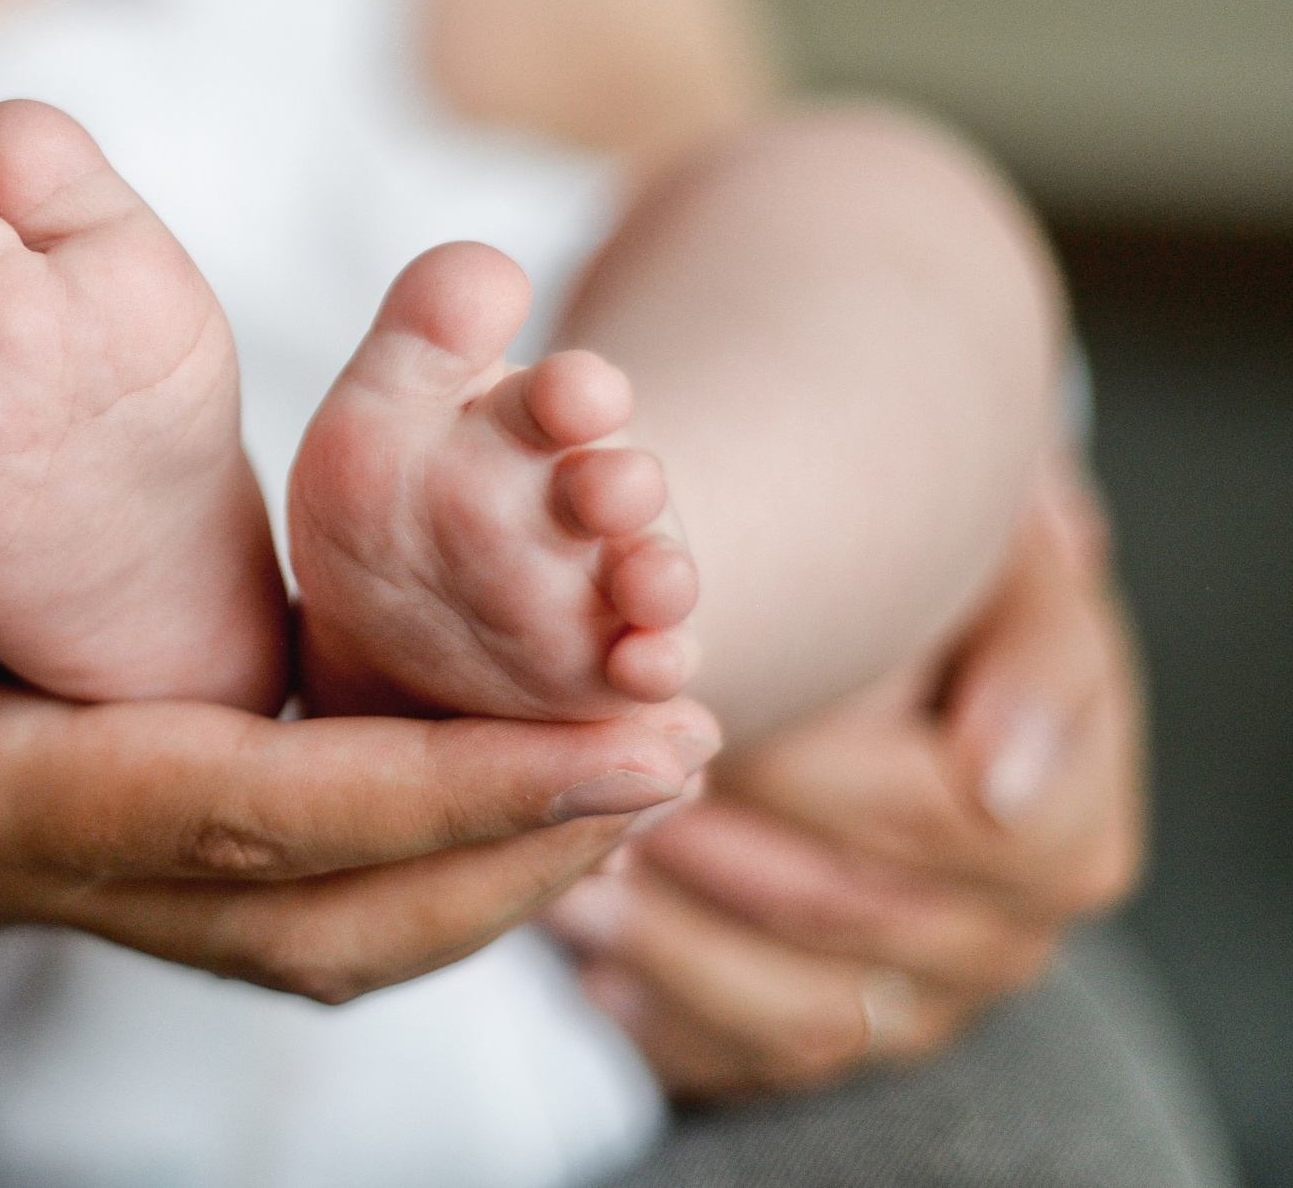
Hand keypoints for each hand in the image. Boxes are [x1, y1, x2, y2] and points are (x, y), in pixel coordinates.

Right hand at [0, 421, 724, 1003]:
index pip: (217, 810)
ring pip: (306, 920)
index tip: (609, 748)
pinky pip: (265, 884)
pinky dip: (397, 853)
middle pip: (310, 904)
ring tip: (630, 773)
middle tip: (685, 748)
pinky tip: (484, 786)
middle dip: (508, 845)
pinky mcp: (64, 835)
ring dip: (480, 865)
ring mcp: (52, 867)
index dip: (424, 787)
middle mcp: (21, 858)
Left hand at [543, 460, 1142, 1096]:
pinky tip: (583, 941)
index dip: (807, 773)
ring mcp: (919, 1006)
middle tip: (590, 785)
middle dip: (708, 843)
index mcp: (1068, 833)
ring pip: (790, 1010)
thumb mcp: (1011, 575)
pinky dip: (655, 1010)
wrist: (912, 653)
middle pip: (842, 911)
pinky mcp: (832, 1038)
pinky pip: (741, 1061)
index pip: (943, 822)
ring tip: (567, 868)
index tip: (700, 722)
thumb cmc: (946, 596)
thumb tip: (998, 780)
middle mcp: (1007, 941)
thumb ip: (1029, 653)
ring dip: (665, 937)